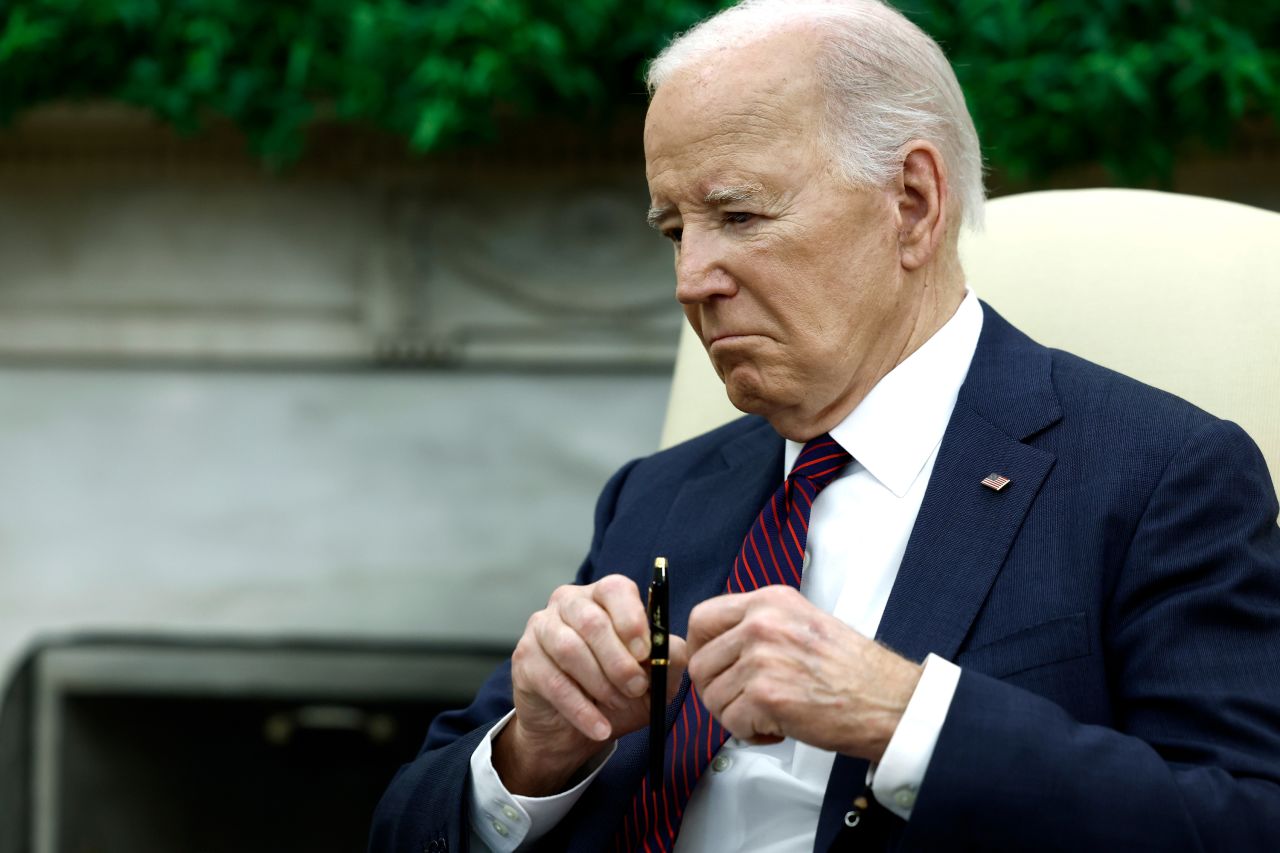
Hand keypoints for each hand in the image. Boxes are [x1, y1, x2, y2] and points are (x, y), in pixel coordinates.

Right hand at [494, 574, 687, 795]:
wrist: (574, 727)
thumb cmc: (617, 689)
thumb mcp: (654, 676)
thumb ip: (669, 657)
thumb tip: (672, 648)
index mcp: (603, 596)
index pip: (615, 590)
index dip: (631, 619)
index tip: (645, 653)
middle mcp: (569, 602)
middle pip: (592, 622)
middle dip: (618, 660)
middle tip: (636, 688)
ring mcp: (542, 627)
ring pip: (570, 649)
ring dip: (600, 683)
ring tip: (617, 705)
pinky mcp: (524, 657)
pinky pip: (553, 682)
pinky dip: (581, 710)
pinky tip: (599, 728)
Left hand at [686, 585, 920, 760]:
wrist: (889, 701)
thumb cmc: (855, 671)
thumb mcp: (803, 623)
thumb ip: (761, 626)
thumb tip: (722, 646)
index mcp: (770, 601)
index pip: (702, 618)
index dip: (700, 649)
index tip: (713, 666)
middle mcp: (762, 624)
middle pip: (701, 663)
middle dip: (718, 690)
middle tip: (743, 701)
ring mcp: (761, 658)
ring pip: (712, 696)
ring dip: (735, 714)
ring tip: (769, 713)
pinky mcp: (764, 695)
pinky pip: (730, 722)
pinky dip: (750, 734)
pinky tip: (777, 727)